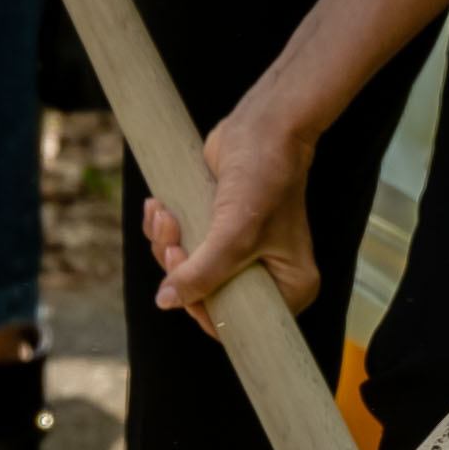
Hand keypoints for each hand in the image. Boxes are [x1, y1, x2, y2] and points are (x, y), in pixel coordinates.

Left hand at [144, 105, 320, 329]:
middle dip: (179, 268)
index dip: (201, 308)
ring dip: (165, 244)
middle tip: (172, 244)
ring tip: (164, 215)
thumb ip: (202, 274)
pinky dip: (163, 230)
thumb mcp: (234, 234)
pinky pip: (181, 244)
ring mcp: (239, 252)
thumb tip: (166, 301)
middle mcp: (266, 274)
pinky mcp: (216, 229)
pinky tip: (159, 208)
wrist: (262, 127)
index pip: (238, 322)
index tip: (181, 280)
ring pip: (187, 269)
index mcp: (289, 287)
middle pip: (206, 295)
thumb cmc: (265, 178)